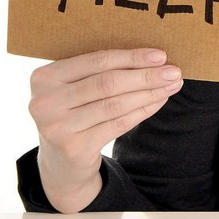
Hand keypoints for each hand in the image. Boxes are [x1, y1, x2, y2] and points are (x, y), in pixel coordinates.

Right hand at [28, 48, 182, 211]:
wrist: (62, 163)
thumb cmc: (75, 113)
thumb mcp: (75, 89)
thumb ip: (101, 72)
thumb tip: (153, 58)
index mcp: (44, 77)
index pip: (96, 61)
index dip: (131, 57)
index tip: (160, 55)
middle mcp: (45, 102)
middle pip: (107, 83)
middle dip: (145, 76)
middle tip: (174, 72)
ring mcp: (57, 127)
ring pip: (115, 104)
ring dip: (149, 93)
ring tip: (172, 86)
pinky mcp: (74, 148)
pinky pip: (118, 124)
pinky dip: (143, 111)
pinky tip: (159, 101)